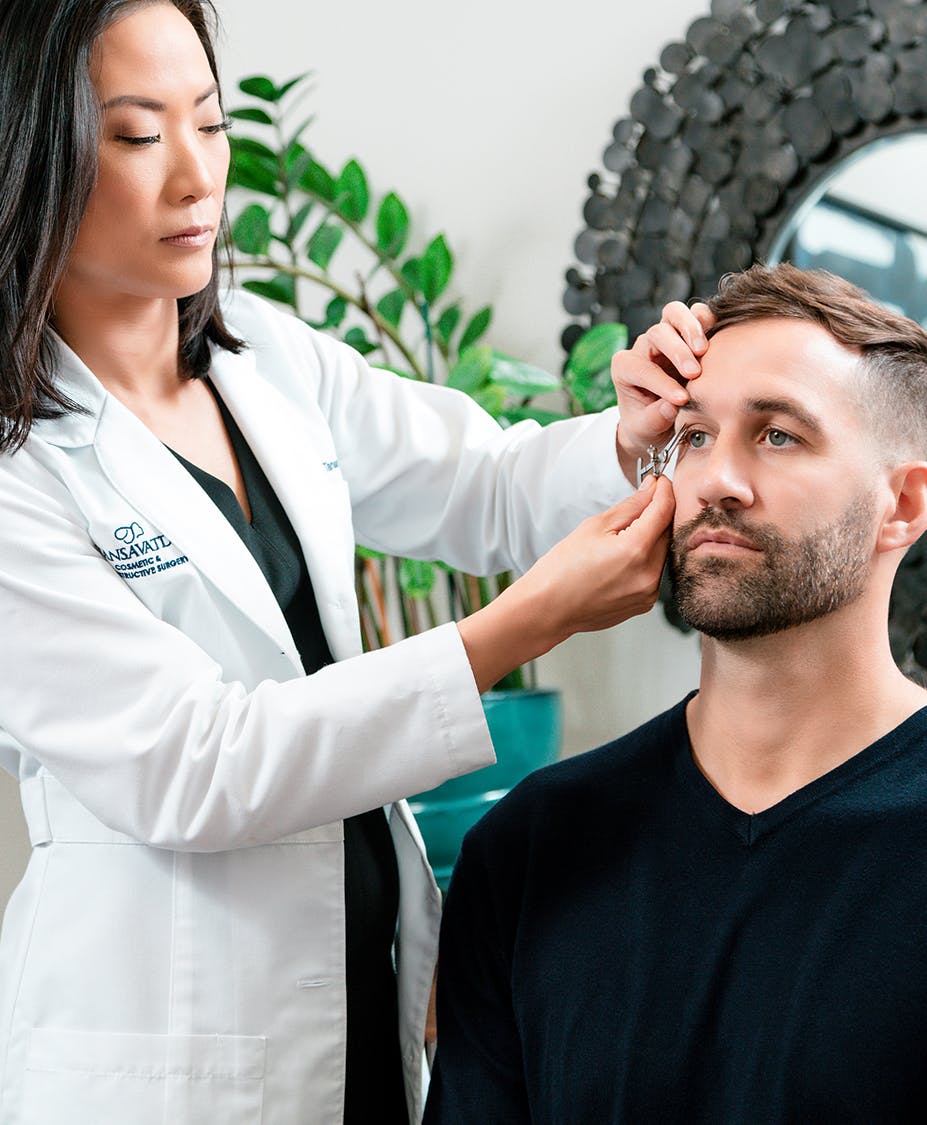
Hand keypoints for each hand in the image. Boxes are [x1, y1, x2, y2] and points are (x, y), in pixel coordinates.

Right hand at [458, 476, 674, 691]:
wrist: (547, 609)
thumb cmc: (561, 569)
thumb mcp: (594, 526)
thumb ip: (630, 506)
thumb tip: (652, 489)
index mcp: (635, 550)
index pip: (664, 510)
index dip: (664, 491)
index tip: (659, 482)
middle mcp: (648, 574)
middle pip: (667, 532)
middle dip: (655, 516)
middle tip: (633, 510)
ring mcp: (648, 593)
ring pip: (662, 553)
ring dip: (650, 540)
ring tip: (619, 541)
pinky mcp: (644, 604)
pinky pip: (653, 573)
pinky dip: (644, 561)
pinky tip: (619, 562)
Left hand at [612, 301, 714, 483]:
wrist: (656, 419)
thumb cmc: (646, 423)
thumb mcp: (645, 428)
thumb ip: (655, 418)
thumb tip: (672, 406)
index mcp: (625, 368)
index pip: (641, 368)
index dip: (661, 383)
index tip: (682, 399)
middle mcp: (644, 347)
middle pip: (657, 333)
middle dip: (676, 351)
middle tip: (693, 373)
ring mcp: (666, 336)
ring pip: (673, 313)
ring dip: (691, 328)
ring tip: (703, 350)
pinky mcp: (688, 333)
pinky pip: (697, 314)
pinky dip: (707, 319)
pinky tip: (717, 337)